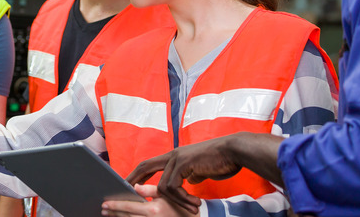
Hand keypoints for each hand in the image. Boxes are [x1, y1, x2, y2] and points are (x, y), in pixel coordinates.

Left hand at [101, 184, 196, 216]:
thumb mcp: (166, 195)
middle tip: (103, 210)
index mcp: (153, 209)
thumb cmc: (178, 207)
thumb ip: (149, 190)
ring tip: (109, 215)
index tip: (105, 204)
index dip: (115, 205)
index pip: (129, 206)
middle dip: (114, 213)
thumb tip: (134, 186)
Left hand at [125, 137, 240, 213]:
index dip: (138, 174)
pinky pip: (174, 186)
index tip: (129, 184)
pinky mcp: (184, 164)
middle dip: (134, 180)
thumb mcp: (200, 170)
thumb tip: (186, 181)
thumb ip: (190, 174)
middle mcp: (173, 155)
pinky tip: (195, 203)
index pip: (150, 164)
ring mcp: (177, 158)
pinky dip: (182, 198)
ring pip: (163, 185)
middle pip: (145, 166)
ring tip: (192, 208)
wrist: (233, 151)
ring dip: (176, 201)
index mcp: (175, 156)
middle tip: (126, 192)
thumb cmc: (220, 161)